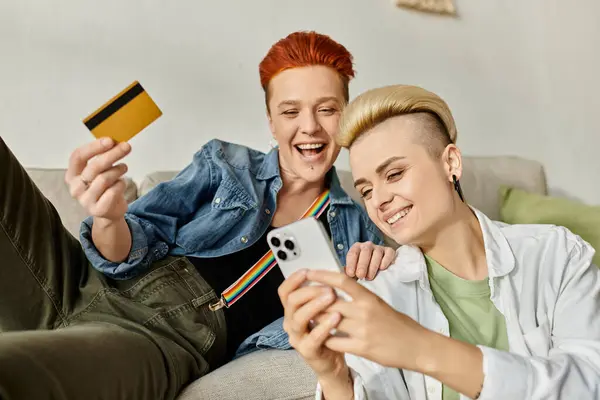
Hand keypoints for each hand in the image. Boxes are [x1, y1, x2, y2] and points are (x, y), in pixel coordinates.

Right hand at [65, 138, 130, 221]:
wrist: (109, 211)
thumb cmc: (104, 187)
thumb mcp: (100, 171)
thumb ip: (103, 157)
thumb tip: (116, 142)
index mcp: (72, 174)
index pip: (78, 156)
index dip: (94, 147)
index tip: (110, 140)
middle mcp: (75, 187)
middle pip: (94, 166)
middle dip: (113, 154)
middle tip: (126, 147)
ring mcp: (85, 200)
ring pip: (105, 178)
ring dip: (118, 170)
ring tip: (123, 168)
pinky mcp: (98, 209)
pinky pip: (113, 191)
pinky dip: (121, 184)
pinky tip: (121, 184)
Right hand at [278, 269, 347, 378]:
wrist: (332, 362)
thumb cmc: (328, 333)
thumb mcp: (322, 311)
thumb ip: (321, 295)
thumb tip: (328, 274)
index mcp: (292, 311)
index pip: (284, 292)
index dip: (293, 280)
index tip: (307, 271)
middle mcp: (290, 323)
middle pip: (292, 301)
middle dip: (310, 291)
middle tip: (328, 288)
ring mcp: (297, 337)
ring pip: (299, 318)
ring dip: (315, 305)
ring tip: (331, 297)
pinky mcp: (307, 351)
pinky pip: (313, 337)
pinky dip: (324, 326)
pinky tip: (336, 317)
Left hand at [306, 269, 428, 369]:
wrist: (416, 346)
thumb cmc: (398, 324)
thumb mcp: (379, 304)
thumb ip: (359, 297)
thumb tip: (337, 289)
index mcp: (369, 297)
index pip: (342, 280)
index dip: (322, 275)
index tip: (309, 272)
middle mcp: (364, 311)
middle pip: (329, 301)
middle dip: (312, 301)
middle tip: (301, 300)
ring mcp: (362, 330)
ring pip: (328, 321)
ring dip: (316, 320)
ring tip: (307, 318)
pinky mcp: (361, 348)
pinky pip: (334, 341)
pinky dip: (325, 338)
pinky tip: (321, 336)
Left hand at [345, 242, 395, 280]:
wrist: (378, 269)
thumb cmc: (363, 270)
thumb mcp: (354, 270)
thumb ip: (349, 272)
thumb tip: (343, 277)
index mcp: (356, 248)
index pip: (353, 253)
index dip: (351, 263)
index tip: (351, 274)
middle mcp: (367, 246)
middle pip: (365, 251)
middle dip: (362, 265)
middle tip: (360, 276)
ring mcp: (379, 248)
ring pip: (377, 253)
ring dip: (373, 266)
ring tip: (369, 277)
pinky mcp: (389, 251)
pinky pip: (388, 253)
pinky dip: (386, 260)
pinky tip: (382, 268)